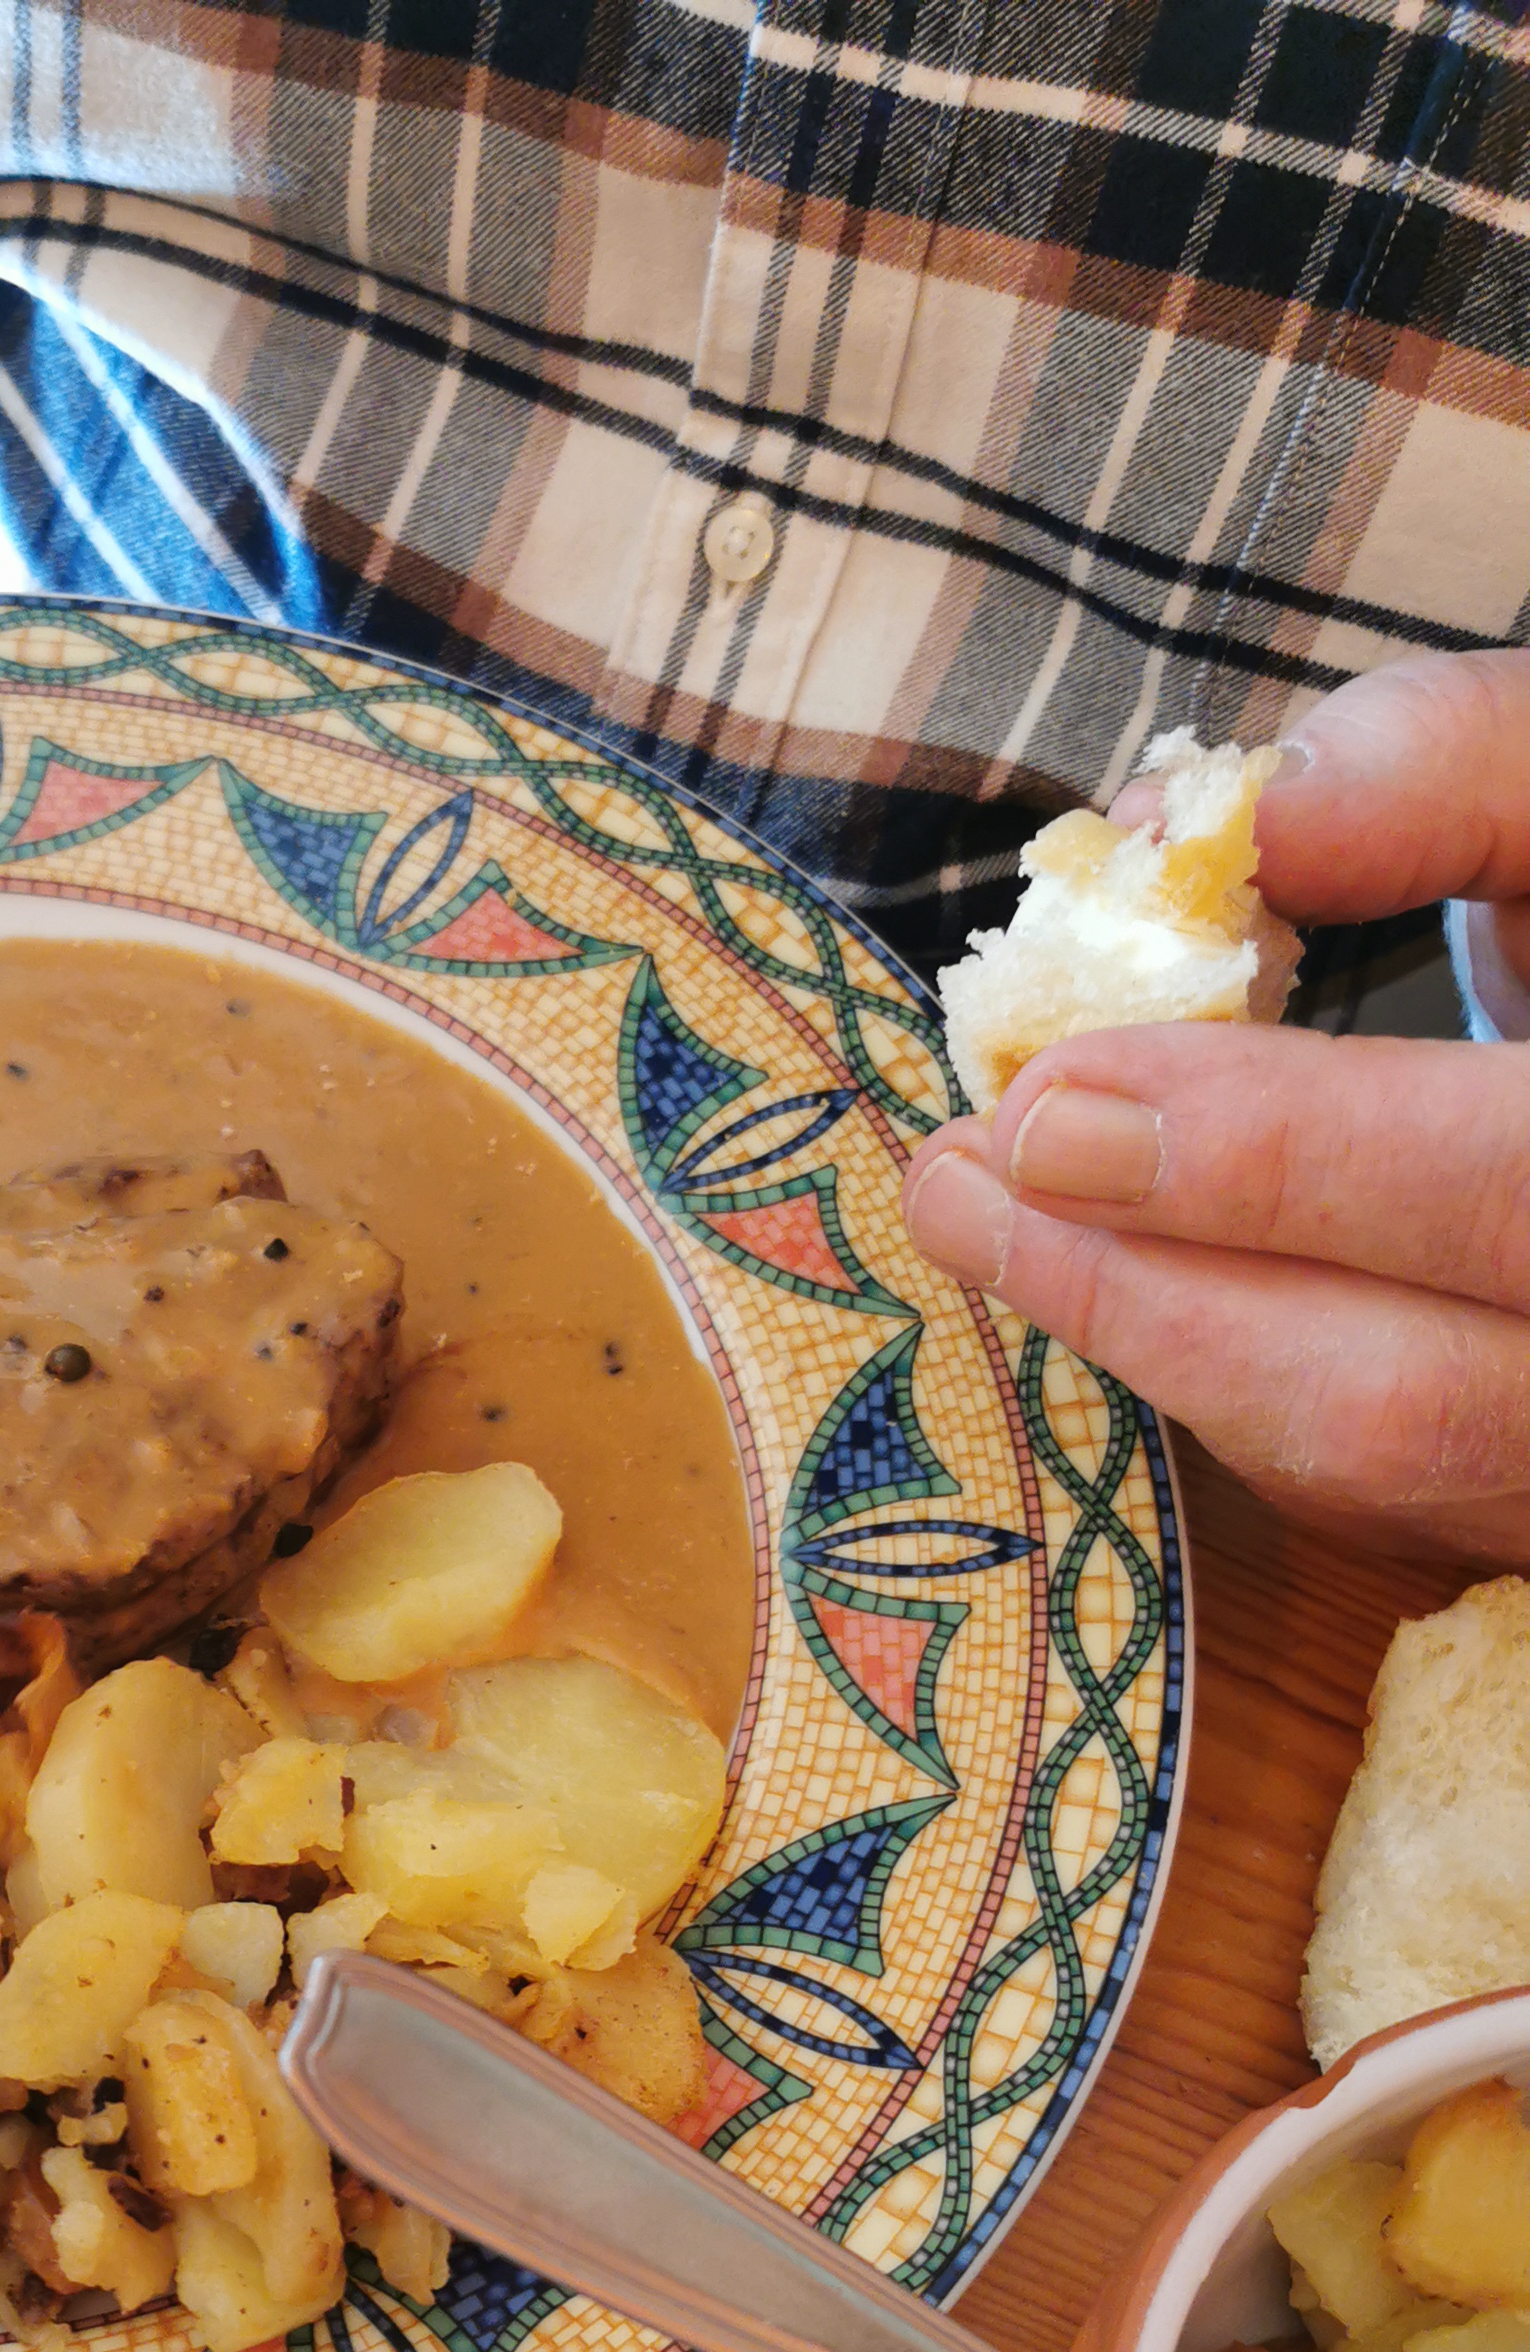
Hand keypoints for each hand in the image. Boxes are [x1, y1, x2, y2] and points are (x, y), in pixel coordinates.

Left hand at [900, 648, 1529, 1567]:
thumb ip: (1468, 768)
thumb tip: (1258, 814)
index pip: (1504, 1192)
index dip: (1269, 1161)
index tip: (1045, 1103)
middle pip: (1400, 1398)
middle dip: (1147, 1295)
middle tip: (958, 1185)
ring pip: (1379, 1477)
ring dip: (1162, 1352)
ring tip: (994, 1223)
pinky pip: (1385, 1501)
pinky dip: (1234, 1391)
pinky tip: (1126, 1283)